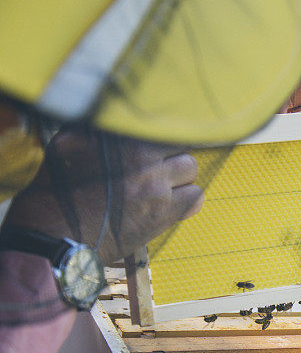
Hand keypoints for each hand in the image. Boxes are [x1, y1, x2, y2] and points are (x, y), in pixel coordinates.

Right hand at [3, 127, 202, 263]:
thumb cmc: (57, 191)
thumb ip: (97, 129)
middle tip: (159, 171)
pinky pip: (195, 200)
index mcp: (122, 140)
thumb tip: (114, 116)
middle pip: (183, 150)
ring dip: (181, 180)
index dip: (163, 140)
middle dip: (173, 160)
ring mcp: (156, 189)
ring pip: (192, 174)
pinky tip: (171, 205)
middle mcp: (144, 161)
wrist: (54, 236)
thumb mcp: (67, 145)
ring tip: (164, 188)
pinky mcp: (162, 216)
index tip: (159, 148)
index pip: (166, 128)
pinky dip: (187, 201)